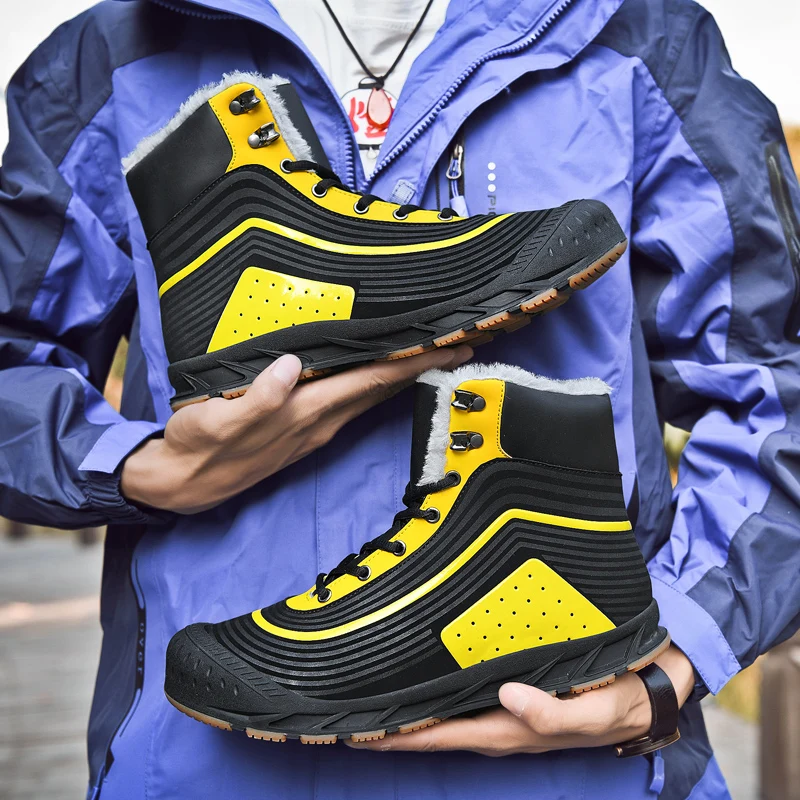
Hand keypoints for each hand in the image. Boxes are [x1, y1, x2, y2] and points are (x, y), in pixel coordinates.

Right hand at [121, 347, 471, 513]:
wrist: (182, 485)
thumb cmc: (198, 447)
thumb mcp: (218, 421)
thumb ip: (258, 398)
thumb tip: (291, 366)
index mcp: (307, 414)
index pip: (371, 382)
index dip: (412, 363)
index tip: (451, 347)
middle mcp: (321, 423)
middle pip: (382, 391)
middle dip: (422, 368)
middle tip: (460, 344)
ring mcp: (314, 430)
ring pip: (370, 398)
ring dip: (404, 378)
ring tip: (431, 356)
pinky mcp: (302, 432)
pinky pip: (352, 402)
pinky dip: (376, 386)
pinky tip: (379, 376)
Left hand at [347, 645, 693, 755]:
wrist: (644, 691)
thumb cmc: (617, 701)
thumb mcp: (594, 712)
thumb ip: (552, 712)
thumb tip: (508, 697)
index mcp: (511, 730)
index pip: (442, 736)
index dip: (399, 738)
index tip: (358, 733)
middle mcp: (499, 722)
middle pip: (433, 731)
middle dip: (391, 730)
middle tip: (345, 719)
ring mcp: (503, 710)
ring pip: (444, 715)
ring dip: (407, 716)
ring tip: (368, 706)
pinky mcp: (511, 692)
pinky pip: (462, 698)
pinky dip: (434, 697)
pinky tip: (418, 684)